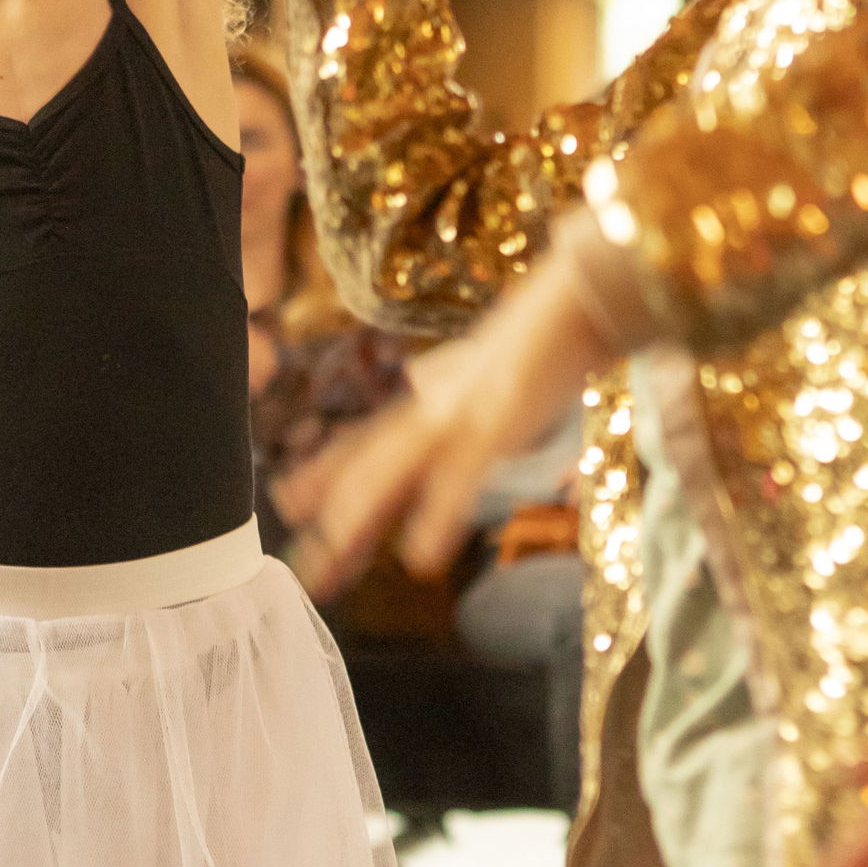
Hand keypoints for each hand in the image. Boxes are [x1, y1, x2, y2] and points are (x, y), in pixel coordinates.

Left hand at [291, 253, 609, 595]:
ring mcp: (460, 415)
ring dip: (359, 515)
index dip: (321, 474)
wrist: (580, 296)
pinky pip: (458, 479)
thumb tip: (421, 382)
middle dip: (332, 521)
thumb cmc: (540, 338)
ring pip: (393, 469)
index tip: (286, 504)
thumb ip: (450, 382)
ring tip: (332, 552)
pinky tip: (419, 558)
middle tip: (303, 570)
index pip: (363, 443)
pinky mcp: (496, 423)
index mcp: (429, 400)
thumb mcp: (483, 369)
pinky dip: (436, 520)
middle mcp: (431, 408)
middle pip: (366, 468)